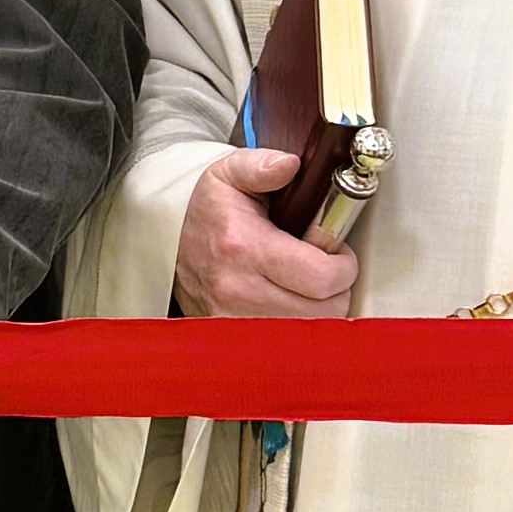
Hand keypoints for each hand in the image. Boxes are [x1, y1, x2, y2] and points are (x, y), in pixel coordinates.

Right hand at [176, 143, 361, 320]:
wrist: (168, 241)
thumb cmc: (206, 210)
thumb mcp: (229, 174)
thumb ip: (261, 164)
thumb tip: (290, 164)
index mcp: (245, 247)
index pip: (321, 278)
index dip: (344, 267)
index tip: (338, 253)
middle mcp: (238, 290)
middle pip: (323, 312)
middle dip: (337, 290)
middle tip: (326, 270)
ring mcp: (231, 319)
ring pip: (308, 334)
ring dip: (319, 312)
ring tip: (308, 287)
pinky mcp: (228, 336)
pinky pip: (282, 347)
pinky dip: (296, 329)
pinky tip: (290, 306)